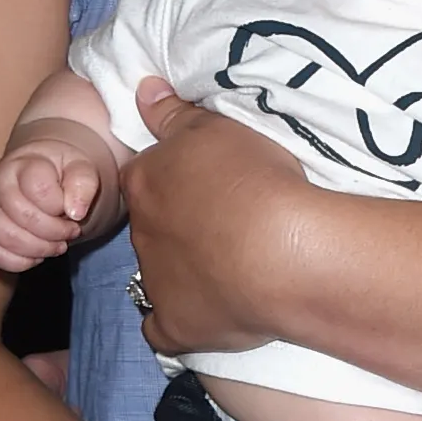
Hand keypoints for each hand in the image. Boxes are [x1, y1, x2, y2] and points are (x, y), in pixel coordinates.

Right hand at [0, 131, 114, 272]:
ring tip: (58, 244)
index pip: (39, 190)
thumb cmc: (62, 173)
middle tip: (71, 231)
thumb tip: (76, 211)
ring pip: (7, 238)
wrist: (44, 177)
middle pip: (23, 217)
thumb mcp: (81, 168)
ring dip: (40, 249)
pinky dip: (20, 261)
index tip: (75, 211)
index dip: (61, 207)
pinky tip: (38, 254)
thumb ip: (83, 183)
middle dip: (55, 232)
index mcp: (23, 163)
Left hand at [125, 86, 308, 355]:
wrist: (281, 249)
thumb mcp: (216, 128)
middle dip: (180, 225)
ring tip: (232, 266)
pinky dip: (177, 322)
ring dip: (185, 270)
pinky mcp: (177, 326)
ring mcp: (156, 283)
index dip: (177, 181)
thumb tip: (141, 91)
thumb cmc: (252, 178)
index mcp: (145, 182)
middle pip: (153, 226)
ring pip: (159, 274)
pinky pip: (162, 329)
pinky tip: (202, 315)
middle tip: (228, 223)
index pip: (146, 178)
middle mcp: (140, 233)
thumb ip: (175, 113)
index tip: (210, 184)